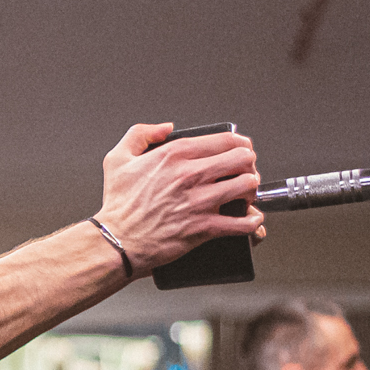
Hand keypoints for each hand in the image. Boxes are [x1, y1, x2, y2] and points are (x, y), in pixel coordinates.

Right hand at [95, 123, 265, 271]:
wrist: (117, 242)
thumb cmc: (118, 206)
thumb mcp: (118, 159)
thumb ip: (140, 134)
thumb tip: (166, 128)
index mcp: (175, 154)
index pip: (226, 139)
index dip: (240, 144)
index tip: (239, 152)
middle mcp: (190, 174)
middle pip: (243, 158)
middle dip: (248, 165)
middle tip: (244, 173)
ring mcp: (199, 201)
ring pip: (247, 185)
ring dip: (251, 190)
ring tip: (245, 196)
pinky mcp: (204, 228)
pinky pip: (243, 223)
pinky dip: (253, 221)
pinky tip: (249, 219)